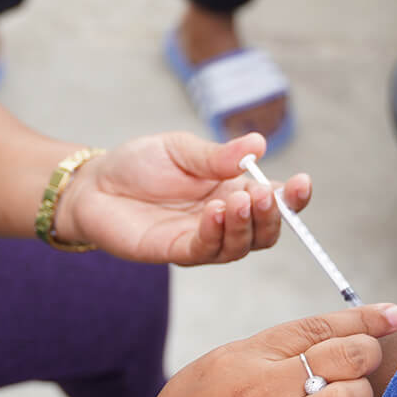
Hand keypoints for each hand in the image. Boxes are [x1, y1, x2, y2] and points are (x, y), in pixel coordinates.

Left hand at [52, 131, 312, 265]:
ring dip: (246, 225)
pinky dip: (216, 233)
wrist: (95, 183)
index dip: (292, 197)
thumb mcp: (181, 149)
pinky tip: (214, 213)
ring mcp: (202, 239)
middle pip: (265, 231)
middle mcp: (224, 219)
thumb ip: (217, 155)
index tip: (301, 182)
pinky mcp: (176, 252)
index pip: (273, 200)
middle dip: (274, 216)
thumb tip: (258, 144)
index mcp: (233, 190)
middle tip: (266, 195)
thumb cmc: (139, 164)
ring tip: (240, 199)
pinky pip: (205, 250)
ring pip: (241, 246)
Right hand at [109, 303, 396, 396]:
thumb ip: (258, 357)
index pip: (316, 326)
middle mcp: (259, 391)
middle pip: (342, 356)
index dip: (364, 318)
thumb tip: (316, 343)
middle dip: (368, 354)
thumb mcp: (207, 375)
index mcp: (241, 358)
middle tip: (367, 364)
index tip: (393, 315)